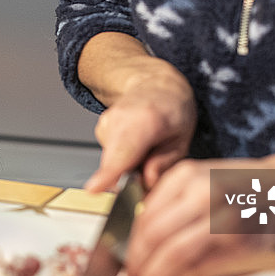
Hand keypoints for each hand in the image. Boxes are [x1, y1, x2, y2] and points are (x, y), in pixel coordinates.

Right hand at [85, 77, 196, 192]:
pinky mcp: (100, 128)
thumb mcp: (181, 141)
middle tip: (152, 169)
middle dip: (129, 178)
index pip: (125, 151)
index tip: (94, 189)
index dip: (109, 172)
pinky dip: (122, 158)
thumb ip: (163, 165)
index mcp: (149, 120)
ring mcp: (107, 122)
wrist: (156, 87)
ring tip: (146, 148)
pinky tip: (135, 143)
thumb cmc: (172, 112)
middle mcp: (121, 118)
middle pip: (115, 163)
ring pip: (112, 162)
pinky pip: (110, 157)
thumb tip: (145, 183)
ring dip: (128, 166)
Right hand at [124, 152, 274, 275]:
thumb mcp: (248, 256)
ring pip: (148, 215)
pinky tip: (142, 237)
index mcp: (227, 224)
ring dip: (134, 242)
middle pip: (156, 234)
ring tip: (132, 261)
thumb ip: (210, 271)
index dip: (155, 274)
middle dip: (138, 260)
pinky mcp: (184, 168)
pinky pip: (152, 198)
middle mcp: (207, 197)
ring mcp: (193, 178)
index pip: (177, 254)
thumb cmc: (266, 224)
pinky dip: (143, 220)